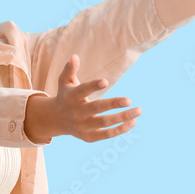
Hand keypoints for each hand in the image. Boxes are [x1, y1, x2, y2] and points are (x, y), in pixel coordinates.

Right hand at [24, 54, 141, 143]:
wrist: (56, 119)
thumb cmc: (66, 95)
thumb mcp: (64, 81)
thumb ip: (70, 69)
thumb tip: (75, 56)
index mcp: (71, 97)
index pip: (83, 90)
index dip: (93, 86)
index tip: (106, 81)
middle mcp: (77, 112)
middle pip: (97, 108)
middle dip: (113, 104)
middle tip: (129, 100)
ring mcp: (83, 126)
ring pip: (105, 122)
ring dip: (123, 117)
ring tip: (138, 110)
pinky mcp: (89, 137)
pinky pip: (107, 134)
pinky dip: (120, 129)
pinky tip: (133, 122)